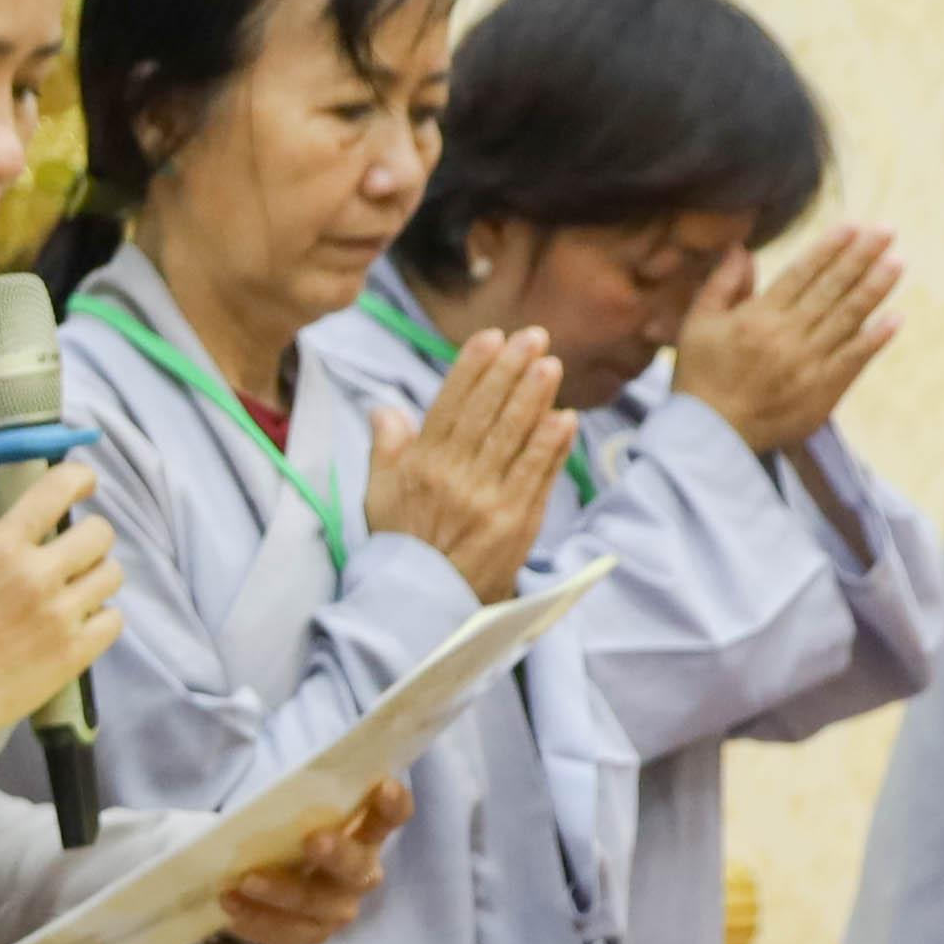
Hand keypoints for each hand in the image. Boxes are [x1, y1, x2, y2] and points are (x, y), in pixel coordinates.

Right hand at [0, 455, 120, 742]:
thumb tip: (3, 504)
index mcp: (1, 549)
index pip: (56, 490)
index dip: (79, 479)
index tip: (84, 484)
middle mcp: (37, 575)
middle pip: (100, 533)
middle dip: (90, 538)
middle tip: (75, 553)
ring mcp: (61, 615)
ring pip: (112, 574)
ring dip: (97, 578)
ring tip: (76, 592)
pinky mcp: (76, 651)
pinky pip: (115, 618)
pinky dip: (101, 619)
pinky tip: (79, 623)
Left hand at [211, 775, 409, 943]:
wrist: (257, 873)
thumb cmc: (284, 833)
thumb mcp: (292, 812)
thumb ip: (295, 804)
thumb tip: (270, 800)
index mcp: (364, 833)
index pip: (390, 817)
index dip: (392, 804)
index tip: (385, 786)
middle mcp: (360, 873)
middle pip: (358, 867)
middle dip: (338, 853)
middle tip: (314, 840)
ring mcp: (338, 908)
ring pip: (317, 904)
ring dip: (282, 892)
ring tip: (246, 880)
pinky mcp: (311, 933)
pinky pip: (287, 932)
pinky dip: (257, 919)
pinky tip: (230, 904)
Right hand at [362, 322, 565, 603]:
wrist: (427, 606)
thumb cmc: (403, 548)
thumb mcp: (378, 498)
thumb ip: (385, 450)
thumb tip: (383, 409)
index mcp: (419, 466)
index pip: (449, 405)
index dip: (472, 369)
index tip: (492, 337)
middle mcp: (452, 478)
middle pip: (486, 414)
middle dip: (510, 371)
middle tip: (533, 338)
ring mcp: (486, 500)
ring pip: (513, 438)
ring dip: (534, 398)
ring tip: (552, 365)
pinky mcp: (515, 523)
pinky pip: (536, 476)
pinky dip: (551, 447)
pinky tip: (565, 418)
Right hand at [672, 221, 899, 458]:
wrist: (710, 436)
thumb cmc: (699, 377)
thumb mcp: (696, 325)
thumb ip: (720, 285)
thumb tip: (741, 249)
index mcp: (756, 317)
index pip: (801, 273)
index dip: (829, 248)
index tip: (853, 226)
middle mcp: (786, 336)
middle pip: (831, 289)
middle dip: (861, 257)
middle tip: (887, 231)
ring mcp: (807, 364)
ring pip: (848, 318)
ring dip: (875, 289)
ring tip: (897, 262)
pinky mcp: (822, 391)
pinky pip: (853, 359)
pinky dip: (875, 339)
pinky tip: (895, 318)